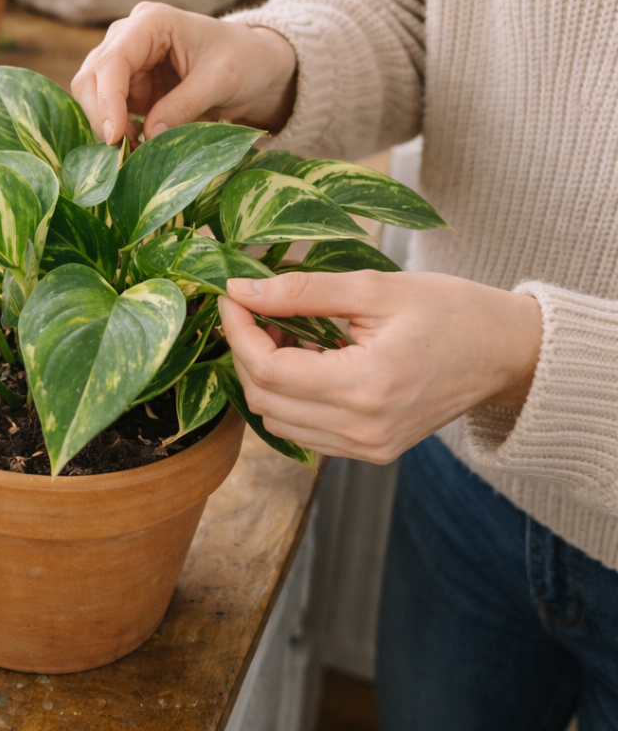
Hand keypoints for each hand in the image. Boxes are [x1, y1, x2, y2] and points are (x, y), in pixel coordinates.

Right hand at [71, 2, 297, 144]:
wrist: (256, 65)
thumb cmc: (244, 60)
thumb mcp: (221, 80)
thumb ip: (184, 105)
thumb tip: (149, 135)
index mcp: (150, 22)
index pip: (113, 61)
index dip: (107, 100)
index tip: (114, 137)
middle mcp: (129, 37)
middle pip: (91, 77)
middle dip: (101, 115)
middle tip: (121, 152)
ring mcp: (128, 62)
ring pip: (93, 96)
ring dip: (107, 126)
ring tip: (134, 150)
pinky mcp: (131, 86)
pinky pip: (111, 111)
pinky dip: (118, 131)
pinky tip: (137, 145)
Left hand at [216, 270, 542, 463]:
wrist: (506, 353)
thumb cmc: (449, 310)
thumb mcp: (374, 288)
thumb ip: (303, 291)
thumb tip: (242, 289)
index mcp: (367, 386)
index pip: (269, 370)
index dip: (239, 331)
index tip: (232, 295)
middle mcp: (363, 430)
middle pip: (264, 400)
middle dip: (246, 351)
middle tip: (255, 307)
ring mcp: (368, 448)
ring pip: (278, 421)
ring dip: (265, 376)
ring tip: (284, 331)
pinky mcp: (372, 451)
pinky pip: (305, 432)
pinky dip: (289, 397)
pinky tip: (306, 359)